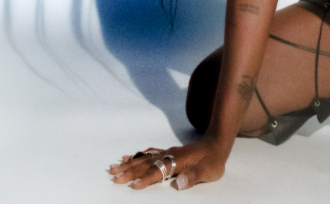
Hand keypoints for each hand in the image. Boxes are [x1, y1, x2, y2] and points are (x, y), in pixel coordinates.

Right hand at [108, 137, 228, 190]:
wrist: (217, 143)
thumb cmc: (213, 160)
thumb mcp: (208, 171)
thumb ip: (193, 177)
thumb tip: (179, 184)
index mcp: (178, 160)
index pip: (159, 171)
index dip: (146, 179)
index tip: (133, 186)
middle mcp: (169, 154)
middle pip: (146, 164)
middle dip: (129, 171)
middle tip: (113, 177)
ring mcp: (167, 152)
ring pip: (144, 158)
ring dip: (128, 164)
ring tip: (112, 168)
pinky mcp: (167, 152)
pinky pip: (148, 153)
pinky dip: (136, 156)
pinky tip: (127, 157)